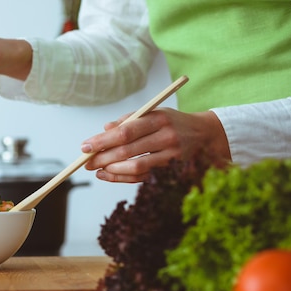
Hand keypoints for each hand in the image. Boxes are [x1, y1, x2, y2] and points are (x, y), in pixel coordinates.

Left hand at [80, 109, 230, 182]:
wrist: (205, 135)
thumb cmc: (172, 122)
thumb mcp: (153, 113)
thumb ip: (128, 120)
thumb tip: (104, 128)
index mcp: (159, 118)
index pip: (126, 131)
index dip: (103, 140)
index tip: (86, 146)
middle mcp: (166, 137)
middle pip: (128, 150)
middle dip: (102, 157)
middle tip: (86, 161)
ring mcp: (171, 156)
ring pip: (136, 167)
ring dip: (112, 170)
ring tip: (96, 169)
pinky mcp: (171, 170)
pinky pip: (143, 177)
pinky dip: (123, 178)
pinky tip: (108, 175)